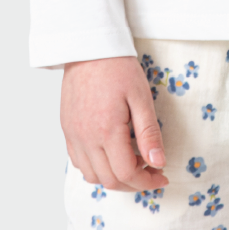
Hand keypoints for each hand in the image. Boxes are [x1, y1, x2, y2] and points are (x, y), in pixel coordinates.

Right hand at [61, 56, 168, 191]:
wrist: (89, 47)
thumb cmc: (118, 67)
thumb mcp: (141, 97)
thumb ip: (149, 133)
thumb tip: (158, 162)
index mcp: (106, 131)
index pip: (126, 173)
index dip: (147, 181)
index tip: (161, 176)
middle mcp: (85, 138)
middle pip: (109, 180)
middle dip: (133, 182)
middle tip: (151, 169)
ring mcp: (73, 135)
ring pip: (92, 176)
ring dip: (114, 177)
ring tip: (132, 161)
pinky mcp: (67, 129)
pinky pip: (79, 162)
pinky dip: (96, 167)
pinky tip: (111, 154)